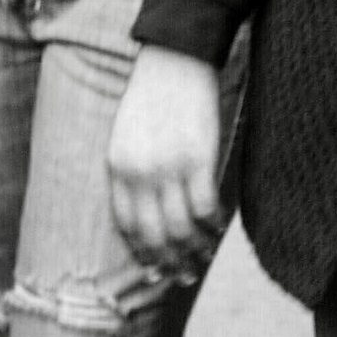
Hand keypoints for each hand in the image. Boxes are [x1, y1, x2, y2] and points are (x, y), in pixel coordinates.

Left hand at [106, 45, 223, 271]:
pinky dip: (214, 226)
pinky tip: (219, 230)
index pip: (126, 225)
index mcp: (117, 165)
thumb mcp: (126, 134)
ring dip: (194, 251)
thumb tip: (148, 210)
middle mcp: (139, 172)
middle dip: (169, 263)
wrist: (174, 59)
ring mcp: (168, 168)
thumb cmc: (151, 96)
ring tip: (203, 260)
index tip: (154, 269)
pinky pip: (206, 208)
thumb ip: (132, 171)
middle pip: (154, 235)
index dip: (142, 253)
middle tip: (183, 277)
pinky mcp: (198, 160)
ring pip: (182, 229)